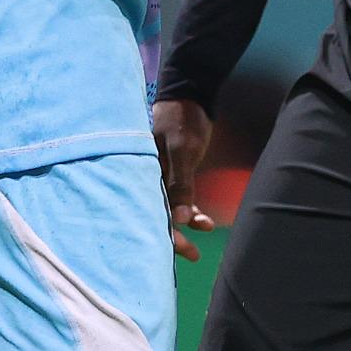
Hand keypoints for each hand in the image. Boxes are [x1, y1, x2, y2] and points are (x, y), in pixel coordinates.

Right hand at [153, 97, 214, 262]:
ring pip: (171, 209)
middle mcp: (150, 178)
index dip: (165, 231)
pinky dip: (192, 211)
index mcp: (145, 173)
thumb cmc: (182, 119)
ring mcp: (162, 176)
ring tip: (200, 244)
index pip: (152, 209)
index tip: (180, 249)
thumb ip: (181, 183)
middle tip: (192, 255)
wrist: (191, 95)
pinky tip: (205, 222)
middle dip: (174, 237)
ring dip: (185, 226)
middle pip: (158, 214)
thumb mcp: (182, 149)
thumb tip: (180, 219)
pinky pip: (181, 198)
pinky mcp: (174, 172)